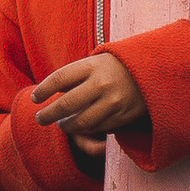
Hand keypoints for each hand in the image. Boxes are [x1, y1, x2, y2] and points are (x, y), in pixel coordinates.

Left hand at [30, 49, 149, 144]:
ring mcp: (113, 102)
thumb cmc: (118, 65)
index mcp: (93, 66)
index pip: (59, 79)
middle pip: (65, 104)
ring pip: (80, 122)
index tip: (34, 98)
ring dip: (66, 126)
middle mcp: (102, 84)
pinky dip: (84, 130)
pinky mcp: (122, 116)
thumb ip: (75, 75)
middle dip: (47, 114)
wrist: (155, 70)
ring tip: (60, 124)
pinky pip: (97, 128)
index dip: (43, 90)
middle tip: (39, 118)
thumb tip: (49, 92)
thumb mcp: (96, 60)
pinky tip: (79, 127)